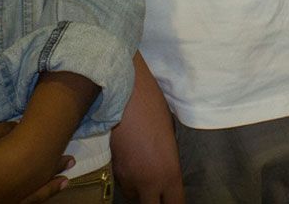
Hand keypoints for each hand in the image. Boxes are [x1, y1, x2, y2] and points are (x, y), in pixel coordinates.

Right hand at [111, 54, 185, 202]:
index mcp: (169, 174)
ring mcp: (128, 178)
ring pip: (134, 197)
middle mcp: (148, 182)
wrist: (123, 96)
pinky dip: (128, 180)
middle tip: (159, 194)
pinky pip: (123, 183)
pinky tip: (133, 166)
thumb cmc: (153, 109)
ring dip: (140, 192)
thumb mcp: (170, 137)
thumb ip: (169, 160)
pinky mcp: (113, 169)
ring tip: (145, 177)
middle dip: (156, 202)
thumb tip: (166, 169)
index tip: (174, 200)